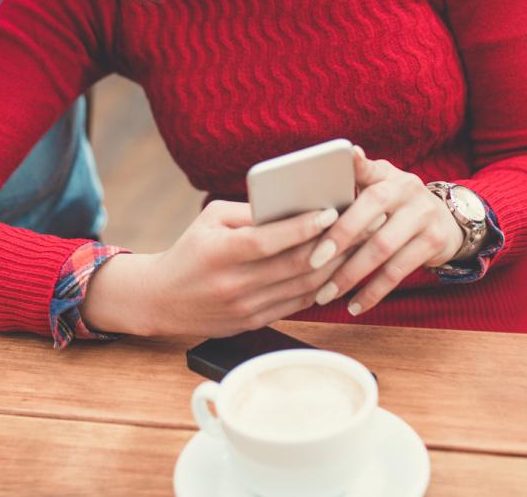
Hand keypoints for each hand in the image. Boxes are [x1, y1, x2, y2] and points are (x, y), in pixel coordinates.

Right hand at [79, 201, 346, 338]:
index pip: (267, 240)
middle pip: (294, 265)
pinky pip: (296, 304)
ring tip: (362, 246)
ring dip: (337, 267)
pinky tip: (340, 270)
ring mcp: (245, 308)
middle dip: (335, 244)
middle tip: (364, 224)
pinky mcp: (253, 322)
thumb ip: (249, 211)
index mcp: (219, 252)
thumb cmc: (190, 250)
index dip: (301, 227)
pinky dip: (321, 287)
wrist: (162, 300)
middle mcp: (234, 284)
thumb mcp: (210, 219)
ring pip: (302, 287)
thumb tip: (294, 203)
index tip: (331, 211)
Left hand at [306, 146, 464, 317]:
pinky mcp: (434, 242)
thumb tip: (317, 182)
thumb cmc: (396, 207)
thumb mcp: (381, 188)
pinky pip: (398, 271)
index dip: (358, 163)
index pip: (369, 166)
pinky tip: (354, 306)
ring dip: (351, 274)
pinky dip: (373, 291)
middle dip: (340, 236)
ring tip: (326, 294)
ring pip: (382, 247)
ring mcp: (423, 214)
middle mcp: (407, 188)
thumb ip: (354, 187)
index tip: (346, 156)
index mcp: (387, 174)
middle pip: (372, 208)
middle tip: (312, 261)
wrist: (447, 222)